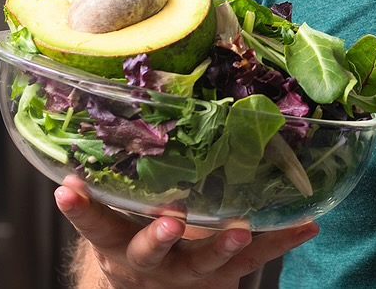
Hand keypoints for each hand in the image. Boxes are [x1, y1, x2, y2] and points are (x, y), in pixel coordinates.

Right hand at [57, 175, 317, 288]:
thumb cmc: (137, 234)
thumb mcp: (120, 216)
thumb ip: (122, 178)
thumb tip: (114, 105)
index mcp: (117, 241)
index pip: (95, 223)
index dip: (81, 209)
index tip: (68, 187)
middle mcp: (148, 261)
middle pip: (148, 251)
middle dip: (157, 236)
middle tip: (170, 220)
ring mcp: (187, 272)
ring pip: (202, 263)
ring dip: (221, 245)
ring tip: (240, 231)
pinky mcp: (224, 277)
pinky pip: (254, 261)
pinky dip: (280, 241)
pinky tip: (307, 225)